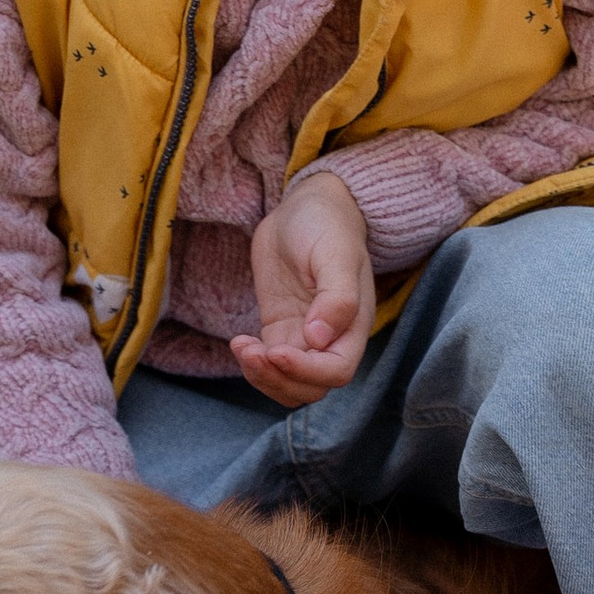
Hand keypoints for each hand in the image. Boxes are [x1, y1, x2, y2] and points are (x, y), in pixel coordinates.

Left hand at [231, 168, 376, 406]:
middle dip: (280, 379)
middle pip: (311, 386)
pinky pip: (269, 363)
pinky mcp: (280, 329)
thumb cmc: (327, 225)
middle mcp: (331, 337)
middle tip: (253, 352)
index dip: (307, 371)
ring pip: (288, 382)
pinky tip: (240, 341)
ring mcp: (303, 336)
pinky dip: (253, 363)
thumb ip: (336, 297)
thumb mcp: (335, 254)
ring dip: (264, 377)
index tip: (276, 351)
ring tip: (243, 348)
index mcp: (353, 324)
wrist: (307, 206)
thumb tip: (319, 338)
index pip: (337, 370)